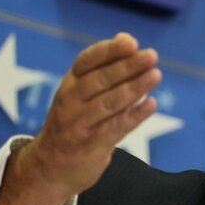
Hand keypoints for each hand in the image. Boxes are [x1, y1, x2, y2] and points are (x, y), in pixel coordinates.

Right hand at [0, 33, 160, 204]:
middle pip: (100, 80)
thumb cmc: (74, 122)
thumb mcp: (81, 92)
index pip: (87, 61)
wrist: (48, 167)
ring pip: (109, 102)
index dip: (109, 51)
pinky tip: (152, 104)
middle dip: (127, 66)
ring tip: (155, 75)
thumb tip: (127, 37)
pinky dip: (134, 115)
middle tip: (151, 56)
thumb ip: (104, 67)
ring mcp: (79, 124)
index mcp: (70, 83)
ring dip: (135, 88)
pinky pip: (116, 127)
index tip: (131, 42)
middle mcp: (71, 101)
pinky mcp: (90, 145)